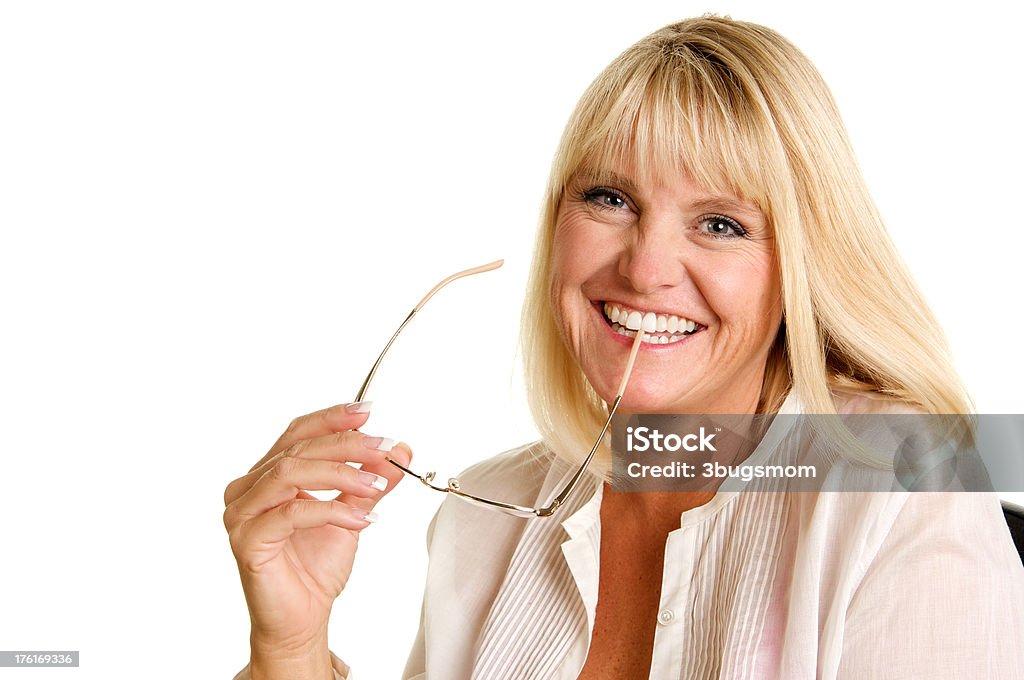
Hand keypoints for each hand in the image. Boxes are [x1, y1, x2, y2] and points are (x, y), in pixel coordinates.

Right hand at [223, 402, 410, 652]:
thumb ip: (370, 482)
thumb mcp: (353, 513)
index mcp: (266, 476)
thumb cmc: (316, 568)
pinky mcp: (248, 541)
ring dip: (341, 473)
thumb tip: (399, 450)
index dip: (332, 419)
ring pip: (291, 473)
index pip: (298, 434)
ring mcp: (242, 514)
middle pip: (298, 450)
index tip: (368, 412)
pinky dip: (331, 510)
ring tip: (377, 484)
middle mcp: (247, 489)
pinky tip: (362, 520)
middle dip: (347, 445)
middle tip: (384, 450)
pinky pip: (291, 513)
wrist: (303, 620)